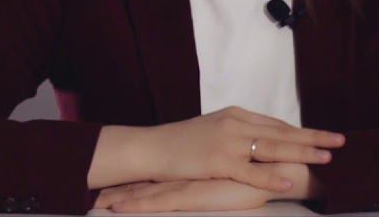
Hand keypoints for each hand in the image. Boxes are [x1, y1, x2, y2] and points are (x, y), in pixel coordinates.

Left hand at [95, 178, 269, 212]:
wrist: (283, 172)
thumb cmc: (270, 174)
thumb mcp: (248, 175)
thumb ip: (236, 173)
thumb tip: (231, 178)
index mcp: (203, 169)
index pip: (169, 173)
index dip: (142, 178)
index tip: (118, 186)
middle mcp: (193, 174)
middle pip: (152, 179)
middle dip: (124, 186)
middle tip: (95, 195)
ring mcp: (191, 184)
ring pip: (149, 192)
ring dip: (123, 196)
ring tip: (98, 203)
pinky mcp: (194, 194)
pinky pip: (159, 203)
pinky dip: (136, 205)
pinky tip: (118, 208)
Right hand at [146, 106, 344, 191]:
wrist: (151, 147)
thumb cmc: (181, 143)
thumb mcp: (214, 129)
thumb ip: (238, 132)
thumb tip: (261, 140)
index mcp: (237, 115)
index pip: (277, 123)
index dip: (301, 131)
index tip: (322, 136)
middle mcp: (236, 124)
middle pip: (282, 131)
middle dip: (314, 137)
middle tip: (340, 141)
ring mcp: (228, 142)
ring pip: (273, 147)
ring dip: (302, 152)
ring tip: (326, 157)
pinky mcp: (218, 162)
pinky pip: (250, 170)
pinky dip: (272, 174)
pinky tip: (290, 178)